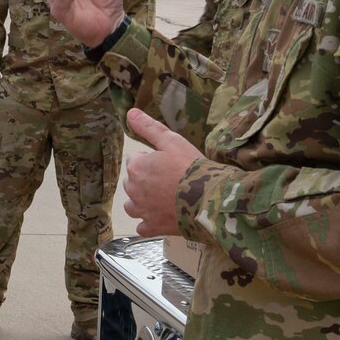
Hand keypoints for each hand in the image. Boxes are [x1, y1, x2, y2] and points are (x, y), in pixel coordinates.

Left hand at [122, 109, 200, 237]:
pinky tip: (162, 217)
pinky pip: (142, 226)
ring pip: (133, 205)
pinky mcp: (152, 227)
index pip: (135, 160)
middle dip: (146, 179)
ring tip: (163, 197)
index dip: (152, 159)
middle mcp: (133, 190)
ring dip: (142, 201)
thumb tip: (129, 112)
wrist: (209, 200)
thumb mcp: (171, 141)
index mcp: (135, 167)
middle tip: (171, 179)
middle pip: (133, 182)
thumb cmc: (191, 167)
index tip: (169, 162)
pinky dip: (149, 221)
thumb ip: (148, 127)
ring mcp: (142, 211)